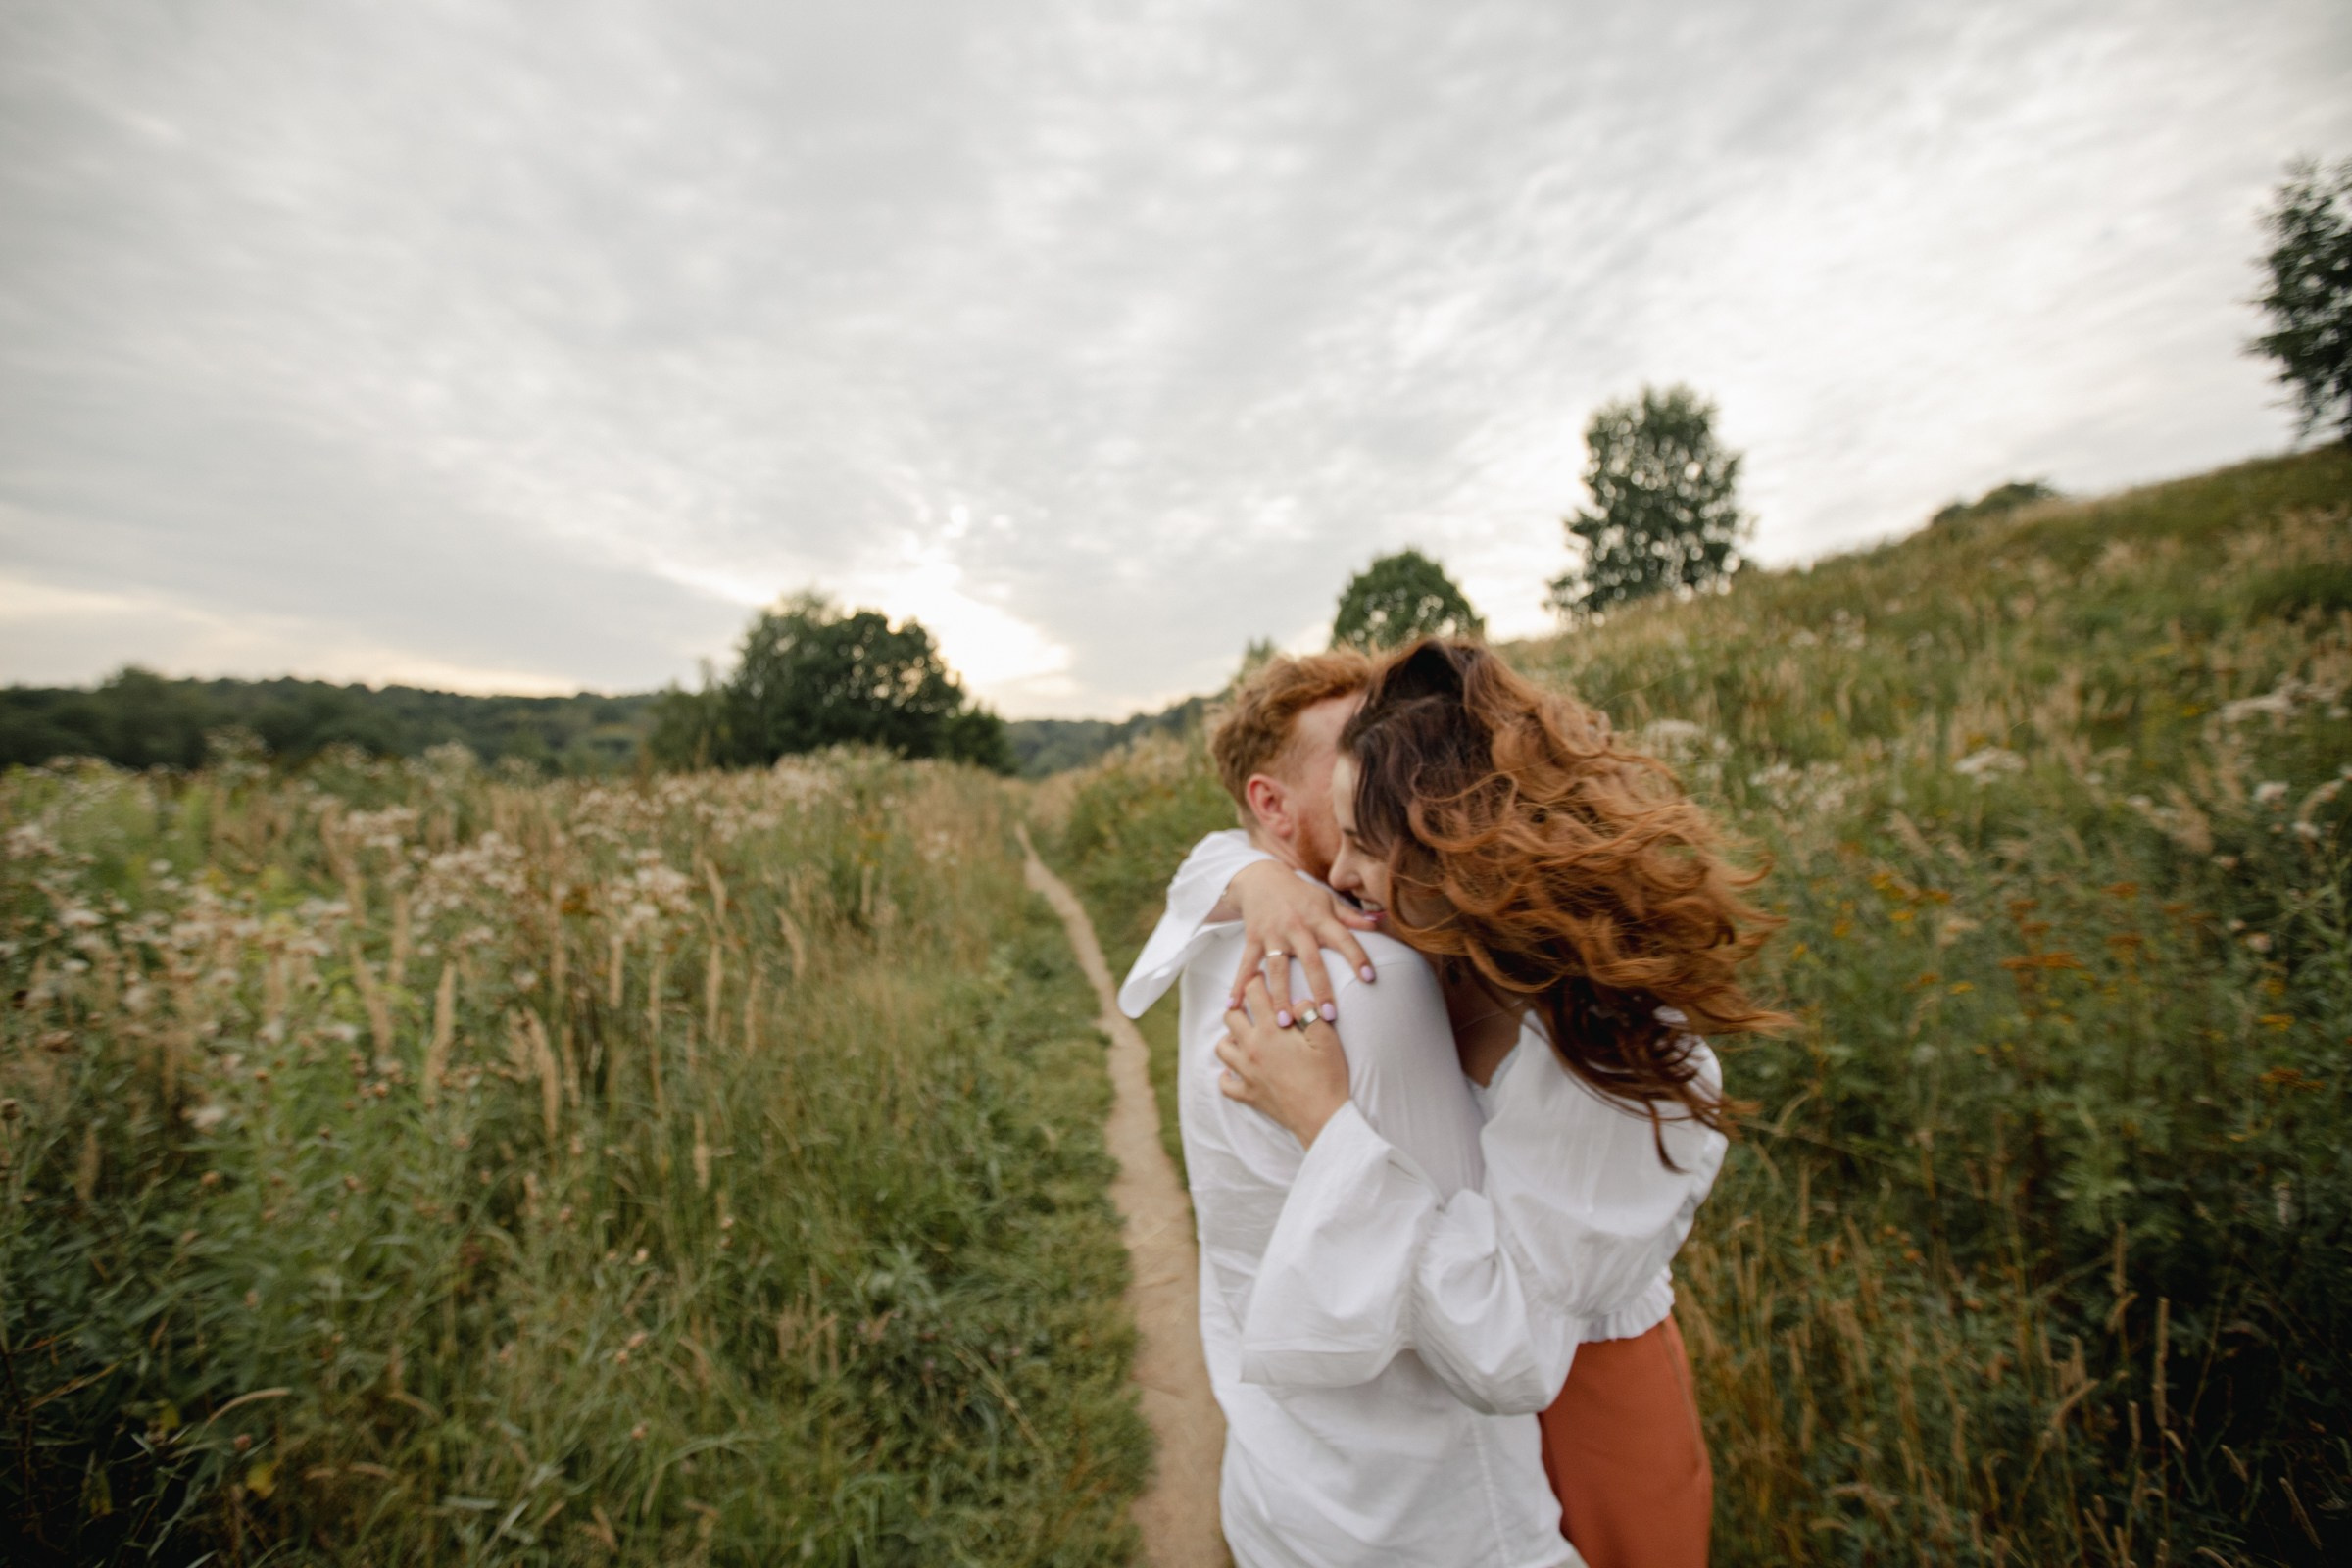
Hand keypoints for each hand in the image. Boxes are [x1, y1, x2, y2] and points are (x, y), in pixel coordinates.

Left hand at [1216, 971, 1350, 1146]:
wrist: (1324, 1118)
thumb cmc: (1328, 1076)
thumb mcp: (1326, 1037)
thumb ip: (1309, 1012)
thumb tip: (1295, 1000)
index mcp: (1271, 1031)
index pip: (1253, 994)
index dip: (1257, 981)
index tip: (1263, 979)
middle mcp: (1252, 1049)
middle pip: (1230, 1017)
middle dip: (1240, 1006)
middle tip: (1254, 1006)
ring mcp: (1247, 1073)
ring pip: (1222, 1048)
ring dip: (1231, 1038)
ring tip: (1246, 1036)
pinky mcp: (1249, 1095)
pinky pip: (1226, 1083)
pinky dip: (1228, 1075)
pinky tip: (1238, 1070)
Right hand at [1226, 860, 1377, 1025]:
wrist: (1261, 877)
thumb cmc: (1300, 894)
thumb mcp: (1327, 900)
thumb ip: (1351, 916)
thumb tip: (1379, 923)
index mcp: (1319, 919)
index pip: (1343, 938)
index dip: (1357, 956)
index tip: (1369, 978)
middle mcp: (1297, 926)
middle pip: (1311, 960)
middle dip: (1320, 988)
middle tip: (1327, 1016)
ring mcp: (1273, 934)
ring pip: (1277, 968)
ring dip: (1279, 995)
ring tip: (1283, 1022)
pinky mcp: (1253, 938)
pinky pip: (1246, 964)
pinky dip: (1239, 985)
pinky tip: (1232, 1005)